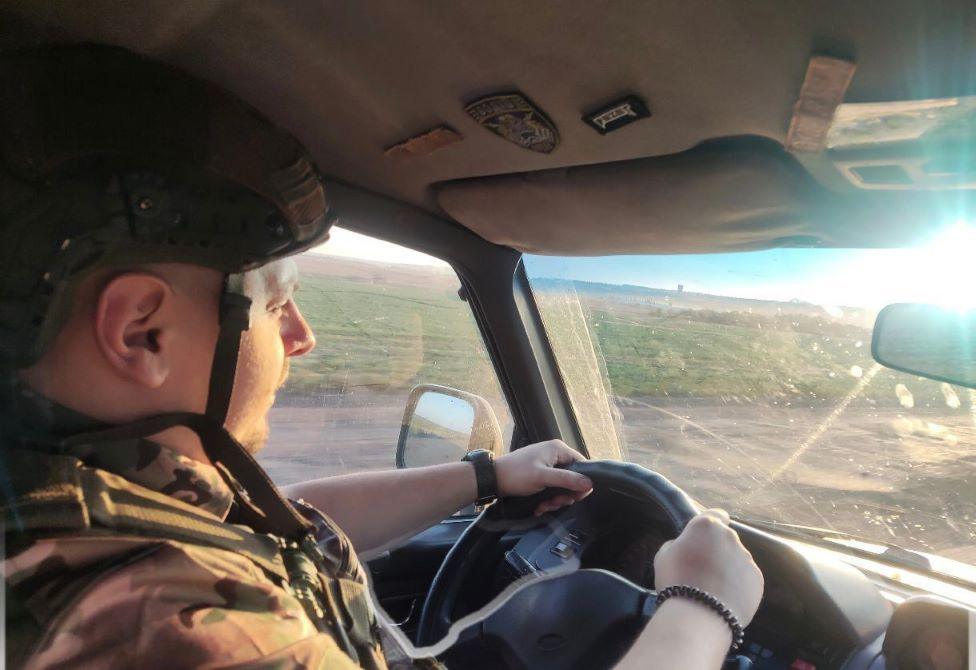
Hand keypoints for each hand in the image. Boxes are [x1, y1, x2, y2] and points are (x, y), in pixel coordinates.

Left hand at [493, 440, 592, 515]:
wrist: (493, 479)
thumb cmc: (517, 474)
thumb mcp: (543, 477)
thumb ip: (567, 480)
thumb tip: (590, 484)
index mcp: (558, 449)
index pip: (582, 464)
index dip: (582, 482)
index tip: (575, 497)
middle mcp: (554, 455)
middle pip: (572, 478)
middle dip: (564, 495)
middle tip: (554, 503)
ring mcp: (547, 465)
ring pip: (562, 487)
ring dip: (554, 500)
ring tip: (543, 506)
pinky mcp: (540, 475)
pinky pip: (552, 489)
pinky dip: (547, 499)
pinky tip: (539, 506)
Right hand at [653, 509, 763, 626]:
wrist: (699, 614)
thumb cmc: (676, 580)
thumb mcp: (664, 555)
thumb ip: (679, 544)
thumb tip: (686, 546)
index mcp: (707, 526)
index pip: (716, 514)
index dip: (711, 524)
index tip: (705, 537)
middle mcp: (731, 538)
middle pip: (726, 540)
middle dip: (718, 550)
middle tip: (703, 569)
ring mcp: (747, 559)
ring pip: (737, 560)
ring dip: (728, 568)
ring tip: (713, 590)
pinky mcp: (757, 580)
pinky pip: (746, 578)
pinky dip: (738, 585)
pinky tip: (724, 599)